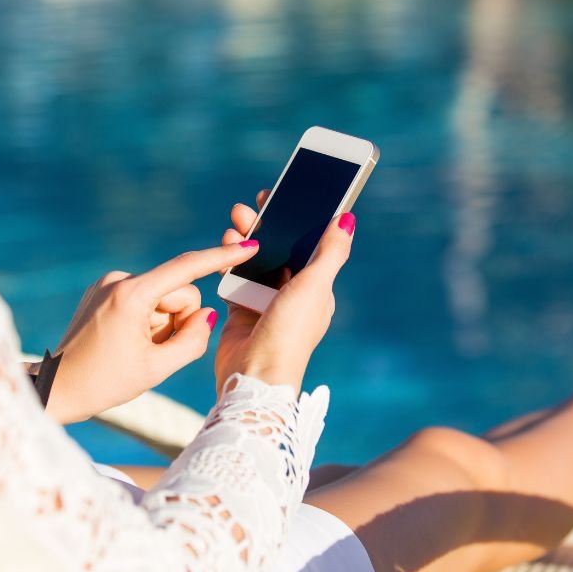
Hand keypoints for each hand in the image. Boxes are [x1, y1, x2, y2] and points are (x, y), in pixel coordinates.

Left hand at [46, 241, 260, 423]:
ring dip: (161, 324)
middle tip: (156, 352)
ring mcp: (108, 284)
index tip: (249, 246)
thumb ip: (193, 341)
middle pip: (178, 292)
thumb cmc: (103, 383)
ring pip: (163, 298)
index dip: (222, 257)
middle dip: (178, 320)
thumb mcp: (157, 369)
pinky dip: (147, 321)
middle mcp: (118, 280)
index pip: (187, 269)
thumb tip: (207, 315)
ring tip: (136, 350)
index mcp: (131, 295)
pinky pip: (144, 300)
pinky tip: (126, 343)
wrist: (57, 389)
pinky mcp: (103, 291)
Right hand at [215, 190, 354, 393]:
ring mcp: (266, 303)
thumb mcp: (315, 286)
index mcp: (316, 289)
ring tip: (235, 223)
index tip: (286, 196)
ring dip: (245, 241)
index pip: (310, 246)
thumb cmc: (290, 333)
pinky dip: (229, 262)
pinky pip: (235, 278)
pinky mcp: (241, 311)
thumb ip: (331, 252)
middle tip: (252, 205)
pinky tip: (224, 248)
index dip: (300, 220)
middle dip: (267, 226)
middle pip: (280, 250)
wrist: (254, 375)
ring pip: (256, 262)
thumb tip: (348, 218)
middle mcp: (293, 295)